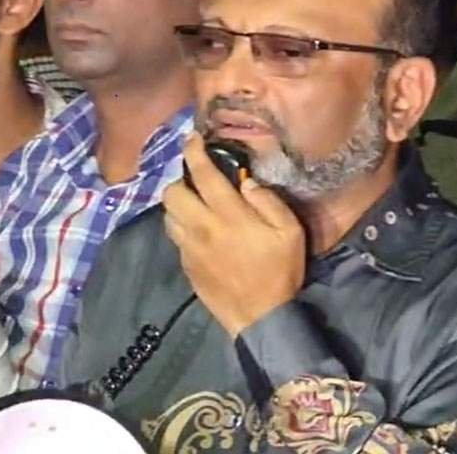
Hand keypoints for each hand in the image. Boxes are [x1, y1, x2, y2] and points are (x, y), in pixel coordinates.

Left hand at [163, 135, 305, 336]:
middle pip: (172, 192)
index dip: (194, 151)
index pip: (202, 174)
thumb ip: (267, 201)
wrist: (260, 317)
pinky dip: (182, 226)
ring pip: (168, 214)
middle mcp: (202, 227)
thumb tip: (246, 181)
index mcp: (228, 214)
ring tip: (195, 204)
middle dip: (181, 180)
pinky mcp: (186, 265)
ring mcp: (189, 248)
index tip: (192, 138)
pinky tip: (199, 231)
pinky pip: (175, 236)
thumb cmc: (280, 271)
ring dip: (179, 204)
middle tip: (197, 181)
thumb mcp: (289, 231)